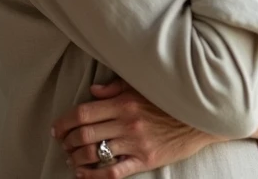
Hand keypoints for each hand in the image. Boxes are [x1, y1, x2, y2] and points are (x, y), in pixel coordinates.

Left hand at [52, 79, 224, 177]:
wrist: (199, 117)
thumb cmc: (169, 99)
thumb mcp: (143, 86)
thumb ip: (116, 88)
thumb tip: (93, 91)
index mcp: (124, 102)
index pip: (84, 112)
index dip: (65, 122)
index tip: (57, 128)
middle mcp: (127, 122)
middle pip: (84, 134)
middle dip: (66, 141)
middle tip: (62, 144)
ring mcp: (135, 143)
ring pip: (94, 153)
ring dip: (75, 158)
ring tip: (70, 158)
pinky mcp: (144, 160)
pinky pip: (113, 172)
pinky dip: (93, 175)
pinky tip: (83, 173)